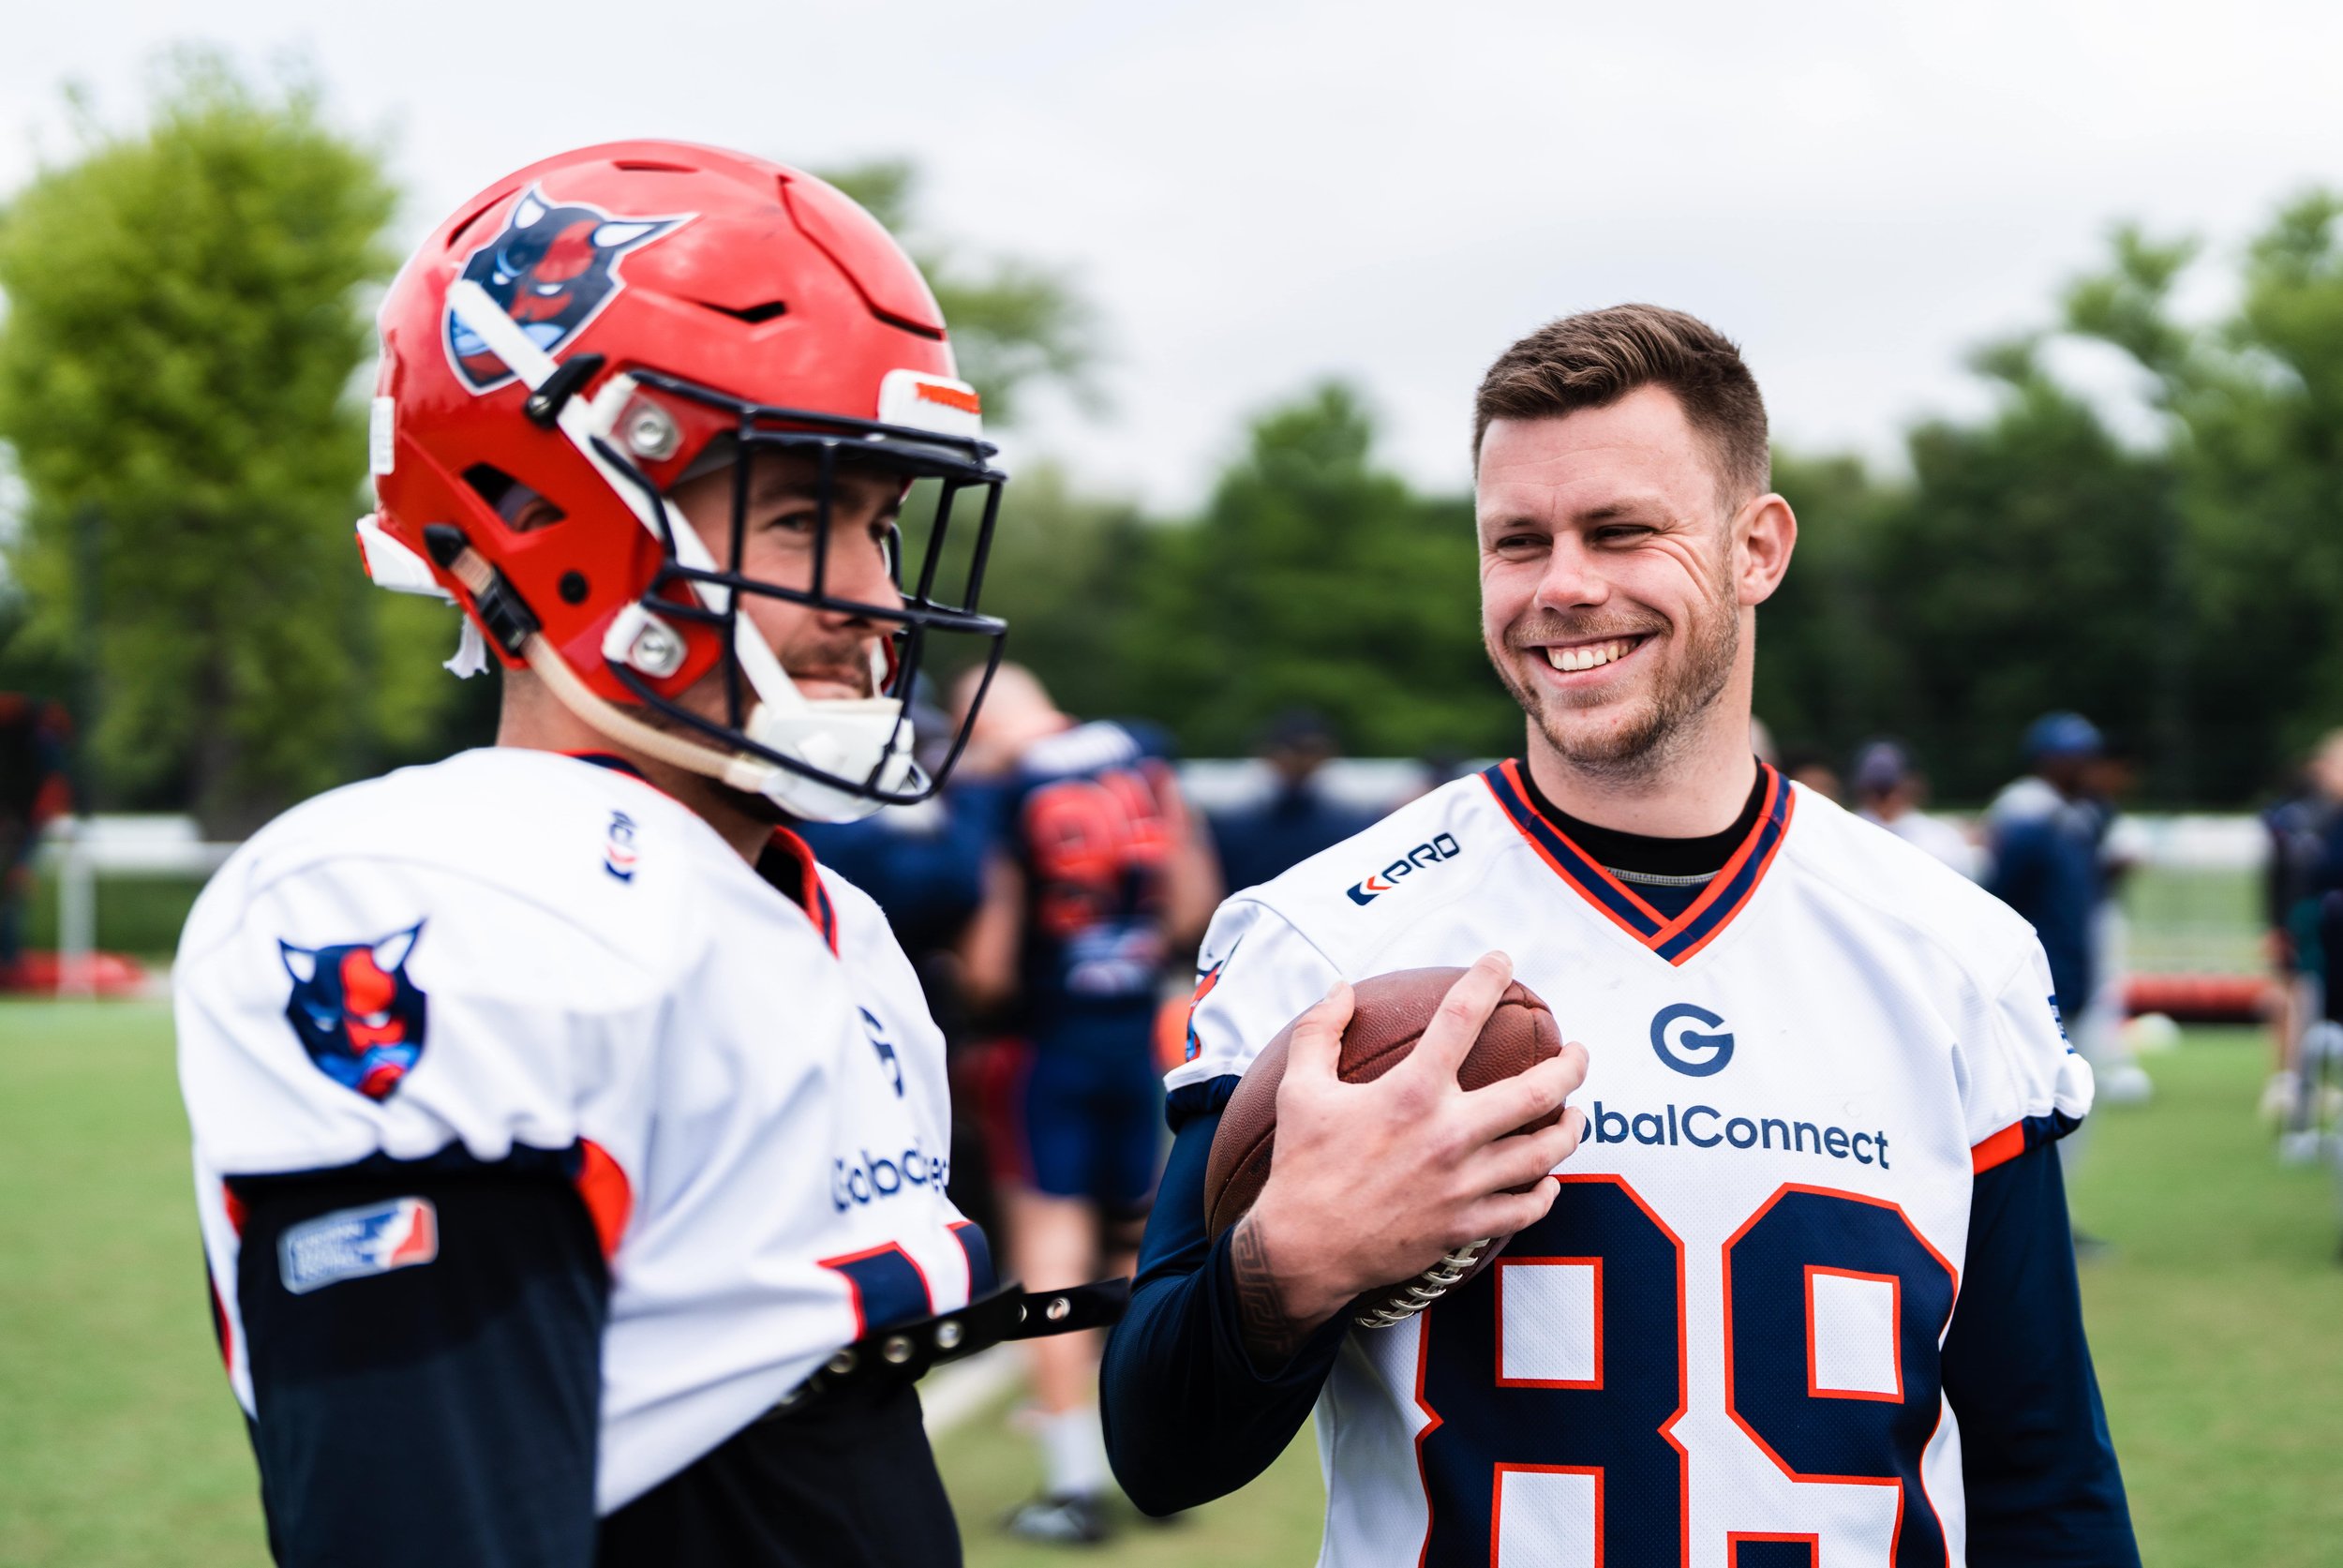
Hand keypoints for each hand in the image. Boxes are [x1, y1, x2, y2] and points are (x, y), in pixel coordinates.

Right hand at [1232, 953, 1588, 1358]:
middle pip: (1537, 1091)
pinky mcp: (1465, 1226)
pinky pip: (1526, 1208)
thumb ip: (1319, 1032)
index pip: (1461, 1017)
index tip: (1502, 961)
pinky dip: (1545, 1192)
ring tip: (1575, 1113)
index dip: (1486, 979)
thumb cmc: (1301, 1167)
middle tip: (1578, 1052)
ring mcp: (1463, 1184)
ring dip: (1570, 1129)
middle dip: (1570, 1065)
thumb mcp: (1299, 1090)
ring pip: (1544, 1152)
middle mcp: (1449, 1135)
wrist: (1303, 1251)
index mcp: (1411, 1093)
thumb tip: (1341, 988)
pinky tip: (1548, 1180)